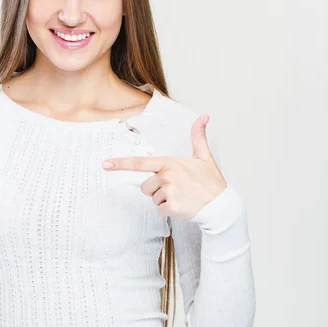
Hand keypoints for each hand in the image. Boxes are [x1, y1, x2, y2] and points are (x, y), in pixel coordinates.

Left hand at [101, 115, 226, 218]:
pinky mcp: (172, 207)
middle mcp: (167, 176)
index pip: (140, 163)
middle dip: (157, 189)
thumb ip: (198, 136)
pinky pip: (160, 210)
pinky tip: (183, 206)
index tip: (105, 164)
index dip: (121, 163)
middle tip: (177, 188)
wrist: (222, 205)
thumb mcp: (204, 157)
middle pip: (146, 186)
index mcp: (170, 163)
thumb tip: (203, 116)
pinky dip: (170, 210)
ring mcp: (169, 192)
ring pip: (153, 198)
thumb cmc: (211, 181)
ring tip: (182, 196)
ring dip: (164, 200)